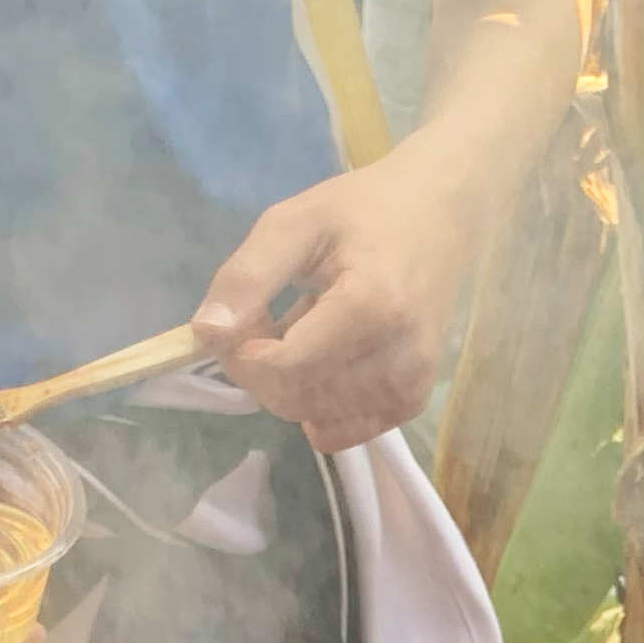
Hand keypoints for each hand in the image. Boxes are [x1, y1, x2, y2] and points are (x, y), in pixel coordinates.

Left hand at [196, 150, 486, 454]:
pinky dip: (316, 405)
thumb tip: (204, 334)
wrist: (438, 214)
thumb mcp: (293, 223)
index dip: (243, 355)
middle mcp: (398, 356)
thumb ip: (245, 277)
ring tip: (305, 331)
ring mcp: (410, 385)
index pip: (284, 368)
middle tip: (268, 320)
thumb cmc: (363, 211)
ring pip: (314, 418)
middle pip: (295, 400)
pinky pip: (342, 431)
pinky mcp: (412, 401)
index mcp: (371, 307)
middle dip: (261, 371)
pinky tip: (325, 361)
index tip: (241, 318)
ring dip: (290, 385)